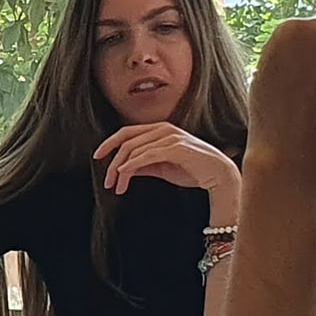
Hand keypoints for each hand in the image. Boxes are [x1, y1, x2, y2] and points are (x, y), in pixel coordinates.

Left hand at [94, 123, 239, 195]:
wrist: (218, 175)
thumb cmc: (192, 170)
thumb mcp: (161, 167)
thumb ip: (143, 165)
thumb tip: (123, 169)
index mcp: (159, 130)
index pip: (127, 132)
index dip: (109, 143)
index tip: (97, 157)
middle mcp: (163, 129)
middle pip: (126, 141)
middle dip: (112, 162)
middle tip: (107, 182)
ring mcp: (170, 136)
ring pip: (134, 150)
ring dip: (121, 169)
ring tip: (117, 186)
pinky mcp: (176, 148)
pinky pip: (146, 155)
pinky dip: (132, 165)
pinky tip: (125, 175)